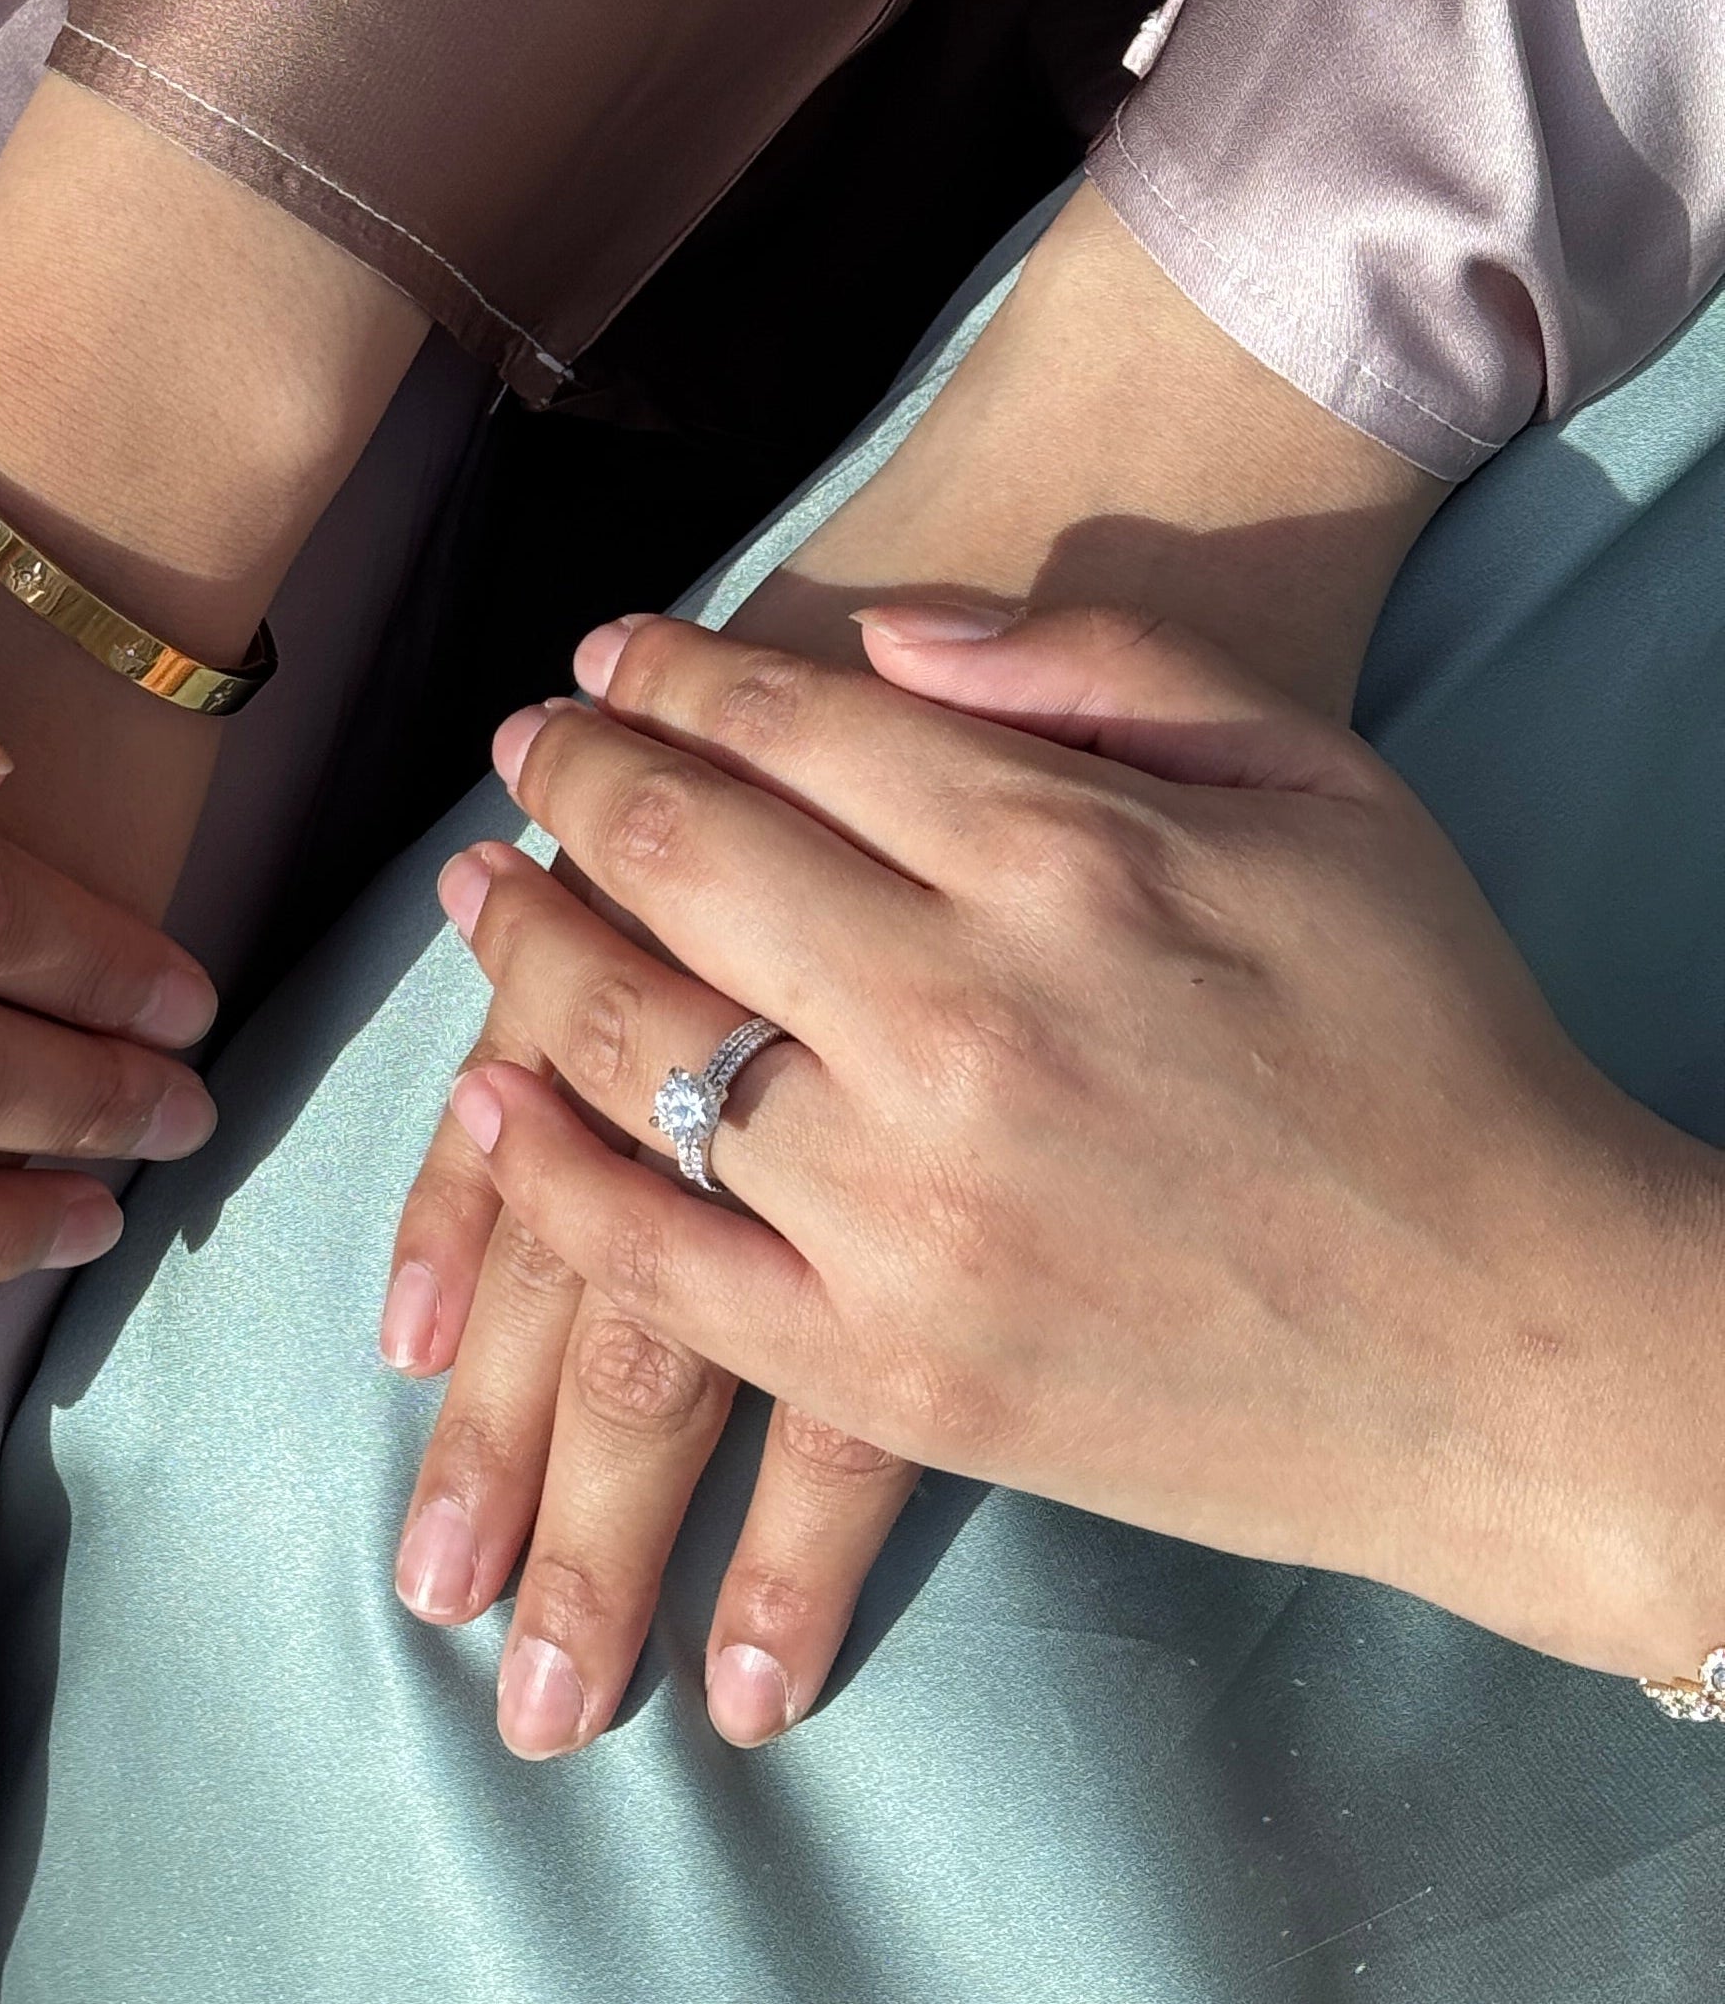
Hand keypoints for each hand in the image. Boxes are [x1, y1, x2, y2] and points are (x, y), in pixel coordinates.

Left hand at [378, 186, 1450, 1753]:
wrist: (1523, 1357)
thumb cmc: (1437, 1050)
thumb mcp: (1325, 790)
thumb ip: (1105, 678)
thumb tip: (891, 632)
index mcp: (1068, 860)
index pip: (790, 724)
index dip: (668, 676)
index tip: (604, 662)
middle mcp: (960, 1020)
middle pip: (678, 856)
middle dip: (569, 781)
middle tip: (521, 751)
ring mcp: (906, 1211)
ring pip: (632, 1045)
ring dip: (522, 950)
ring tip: (479, 895)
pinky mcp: (886, 1371)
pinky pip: (649, 1258)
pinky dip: (539, 1174)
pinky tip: (483, 1102)